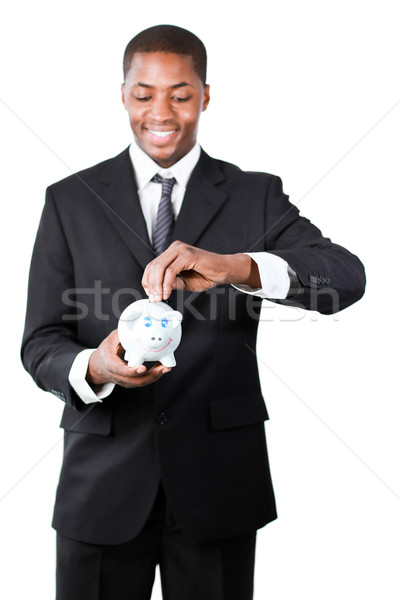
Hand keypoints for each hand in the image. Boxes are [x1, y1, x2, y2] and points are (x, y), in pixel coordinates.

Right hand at [86, 329, 170, 388]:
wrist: (99, 367)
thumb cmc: (105, 351)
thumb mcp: (110, 340)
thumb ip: (122, 333)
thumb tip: (133, 321)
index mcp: (111, 365)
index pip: (122, 371)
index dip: (133, 371)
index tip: (143, 368)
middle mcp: (118, 376)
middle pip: (136, 380)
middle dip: (152, 375)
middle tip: (164, 367)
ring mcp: (125, 381)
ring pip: (142, 382)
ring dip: (156, 376)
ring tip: (166, 367)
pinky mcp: (131, 383)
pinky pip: (143, 381)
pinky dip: (154, 376)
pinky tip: (163, 368)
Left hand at [142, 241, 260, 300]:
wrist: (225, 271)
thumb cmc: (207, 275)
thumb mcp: (184, 282)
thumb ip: (170, 283)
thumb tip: (155, 291)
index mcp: (172, 252)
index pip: (153, 265)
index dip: (147, 281)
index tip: (150, 294)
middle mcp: (175, 248)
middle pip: (154, 266)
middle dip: (151, 285)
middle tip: (154, 299)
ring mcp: (181, 249)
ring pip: (160, 268)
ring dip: (157, 286)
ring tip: (159, 298)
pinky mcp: (187, 255)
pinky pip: (171, 271)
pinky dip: (166, 284)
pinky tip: (167, 293)